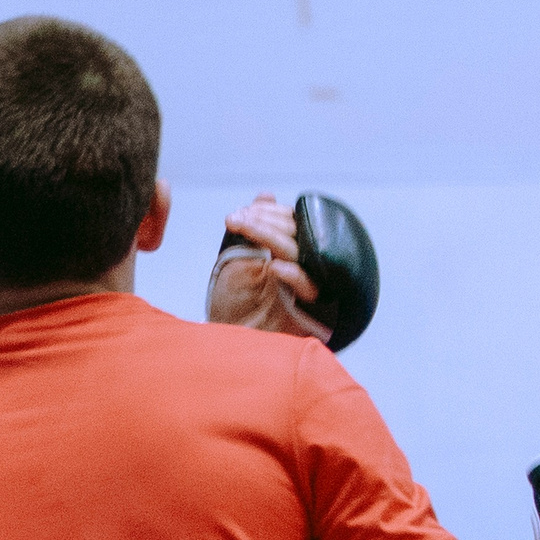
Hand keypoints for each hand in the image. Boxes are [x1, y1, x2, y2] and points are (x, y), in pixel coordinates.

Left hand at [206, 194, 328, 338]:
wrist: (228, 346)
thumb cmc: (233, 307)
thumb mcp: (236, 260)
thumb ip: (252, 229)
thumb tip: (265, 194)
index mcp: (289, 252)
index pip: (291, 221)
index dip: (268, 212)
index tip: (241, 212)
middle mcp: (302, 266)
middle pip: (296, 232)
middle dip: (264, 221)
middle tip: (235, 219)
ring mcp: (308, 288)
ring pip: (300, 252)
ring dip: (270, 236)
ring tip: (242, 228)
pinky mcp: (311, 312)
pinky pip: (310, 288)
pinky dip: (292, 274)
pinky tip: (273, 266)